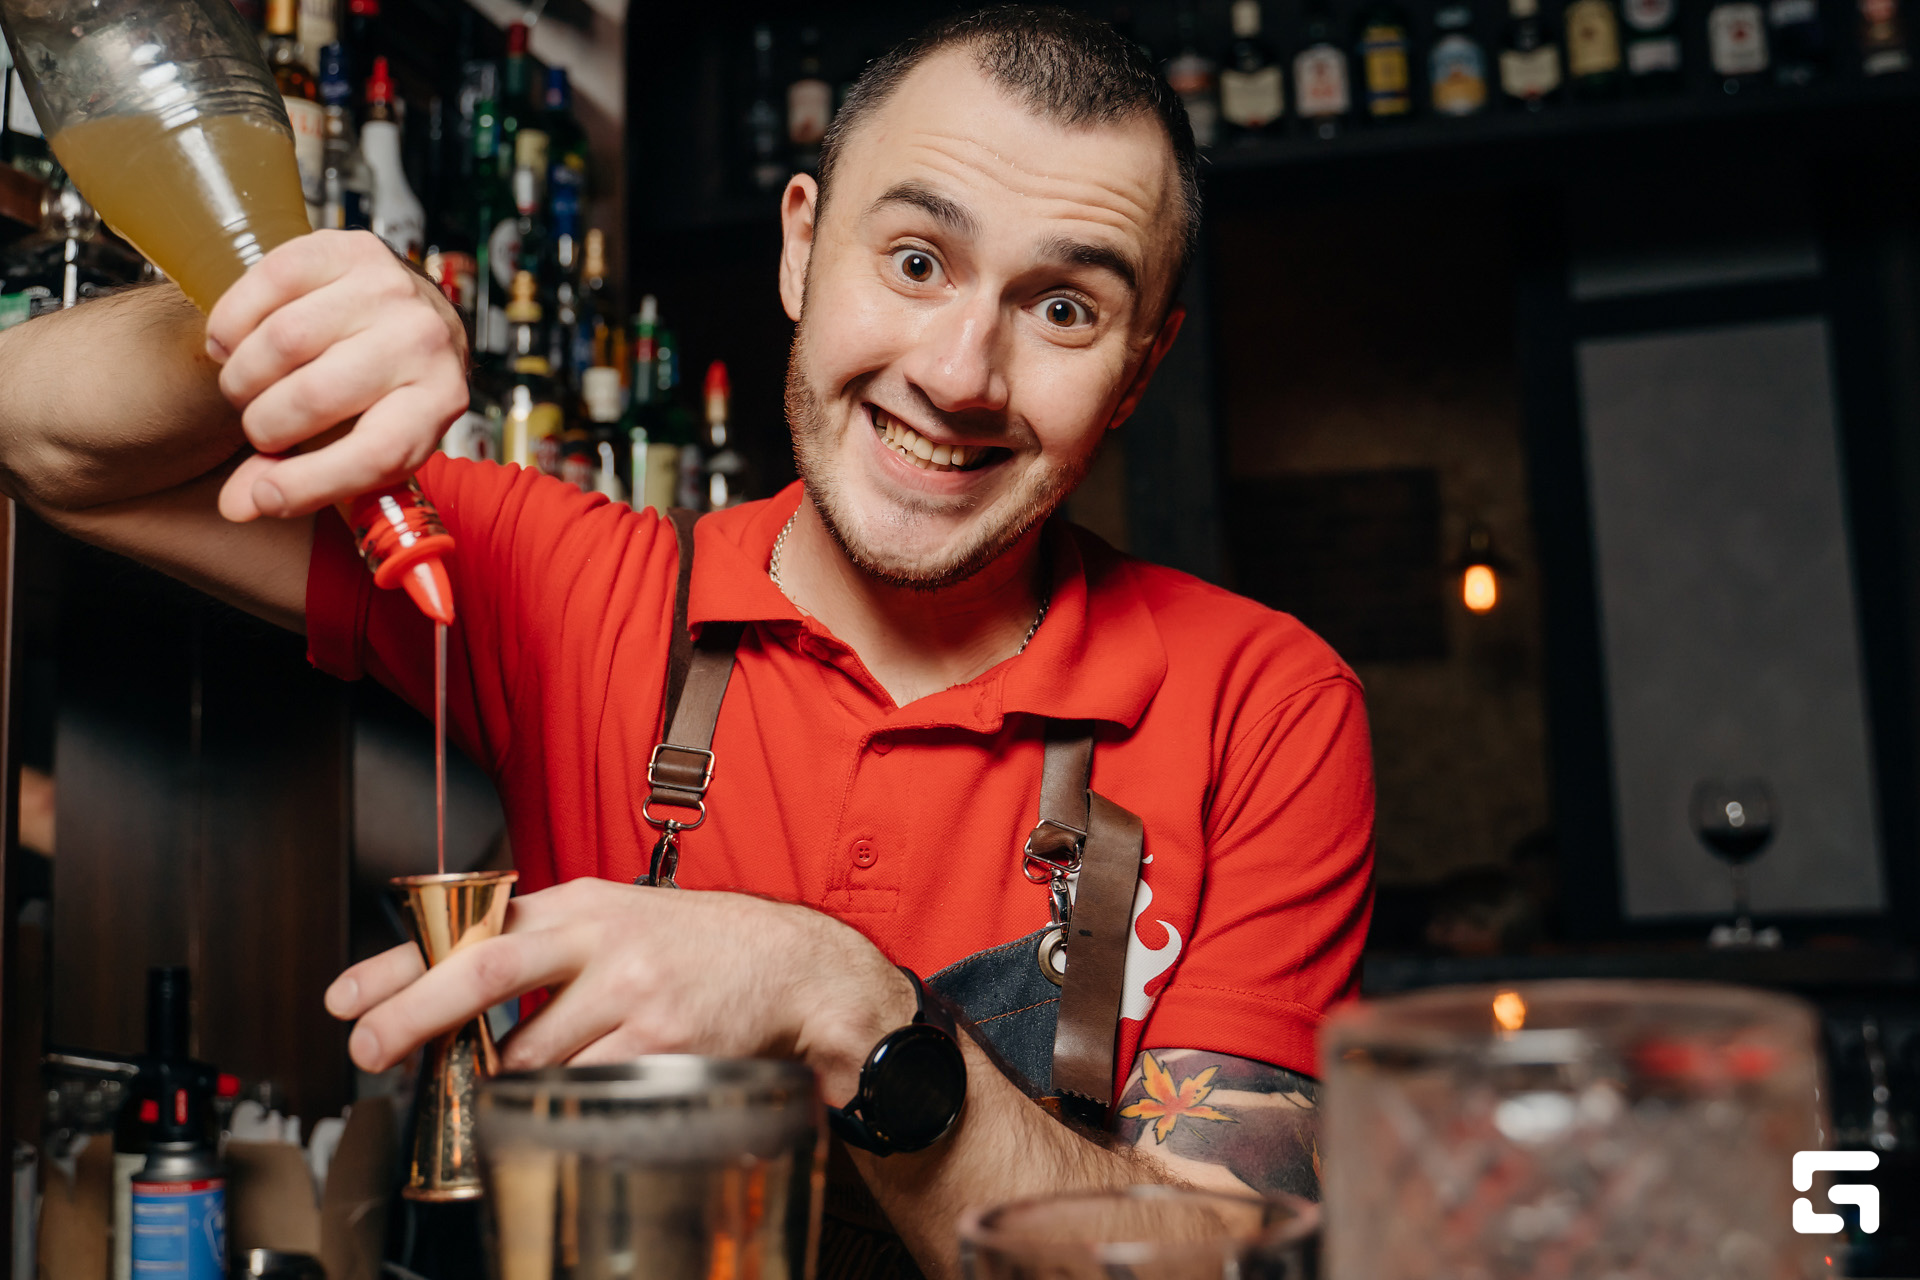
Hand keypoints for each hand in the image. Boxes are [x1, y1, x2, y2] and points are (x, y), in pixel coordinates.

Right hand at [203, 230, 468, 521]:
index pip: (377, 454)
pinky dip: (234, 321)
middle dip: (264, 425)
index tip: (263, 495)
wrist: (413, 317)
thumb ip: (301, 479)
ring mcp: (390, 288)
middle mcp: (425, 340)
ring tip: (247, 385)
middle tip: (257, 425)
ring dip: (245, 375)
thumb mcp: (361, 445)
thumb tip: (238, 505)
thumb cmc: (383, 393)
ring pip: (283, 341)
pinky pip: (268, 283)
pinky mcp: (350, 248)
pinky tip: (235, 343)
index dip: (310, 483)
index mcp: (439, 401)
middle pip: (314, 396)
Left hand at [324, 879, 916, 1103]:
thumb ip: (545, 942)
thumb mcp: (615, 918)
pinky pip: (584, 1085)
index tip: (345, 998)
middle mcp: (599, 939)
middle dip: (412, 1015)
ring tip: (497, 1082)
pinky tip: (563, 1094)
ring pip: (530, 1052)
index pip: (469, 925)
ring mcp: (631, 990)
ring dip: (500, 1078)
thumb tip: (453, 988)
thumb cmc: (693, 946)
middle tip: (368, 1048)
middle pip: (483, 972)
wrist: (789, 966)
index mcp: (578, 903)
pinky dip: (560, 1099)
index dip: (398, 961)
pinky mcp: (663, 1039)